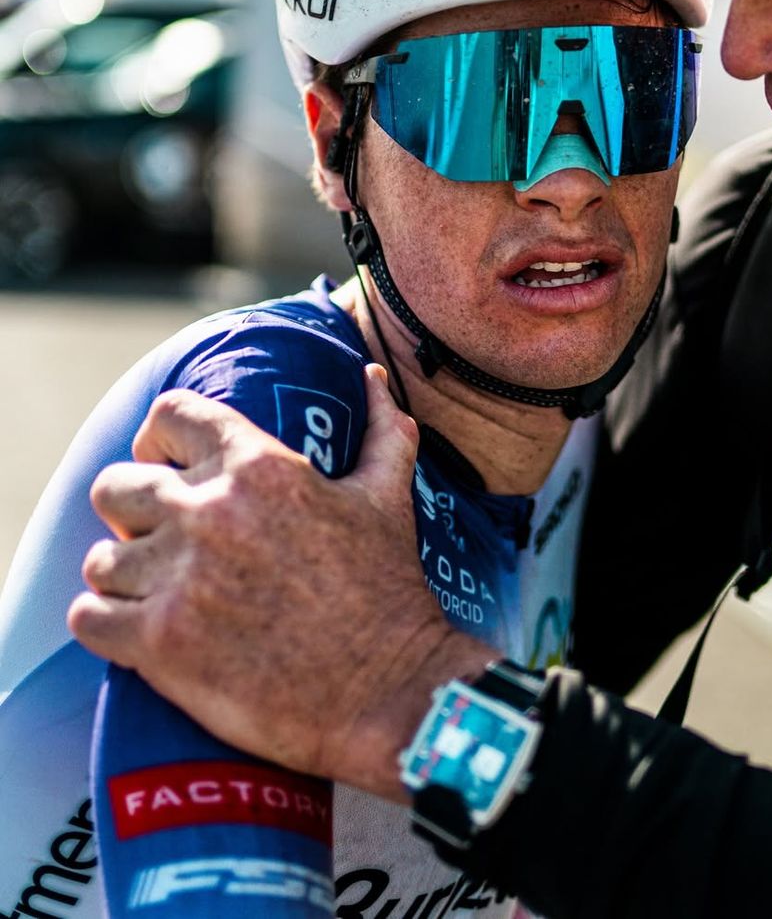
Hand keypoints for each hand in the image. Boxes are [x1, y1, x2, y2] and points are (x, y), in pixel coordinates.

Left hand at [68, 365, 497, 798]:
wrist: (388, 690)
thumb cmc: (388, 591)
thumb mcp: (387, 498)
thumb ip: (379, 430)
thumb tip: (374, 377)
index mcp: (258, 466)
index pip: (170, 416)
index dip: (160, 440)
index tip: (166, 465)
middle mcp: (209, 511)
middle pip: (116, 487)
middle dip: (131, 513)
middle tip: (160, 541)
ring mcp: (179, 577)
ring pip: (100, 558)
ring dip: (124, 577)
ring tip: (155, 595)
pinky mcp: (159, 642)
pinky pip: (88, 617)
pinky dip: (106, 625)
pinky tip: (137, 632)